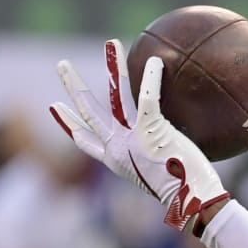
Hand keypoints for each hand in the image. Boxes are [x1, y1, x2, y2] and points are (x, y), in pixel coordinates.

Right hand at [50, 40, 228, 234]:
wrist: (193, 203)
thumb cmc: (187, 195)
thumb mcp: (165, 176)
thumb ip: (162, 158)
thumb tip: (178, 150)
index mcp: (116, 161)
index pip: (84, 141)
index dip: (68, 124)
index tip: (55, 108)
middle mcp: (117, 148)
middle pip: (88, 112)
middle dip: (73, 87)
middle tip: (62, 65)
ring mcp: (132, 138)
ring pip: (114, 96)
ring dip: (112, 67)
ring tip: (110, 44)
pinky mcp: (151, 130)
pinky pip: (147, 96)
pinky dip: (151, 77)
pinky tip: (154, 59)